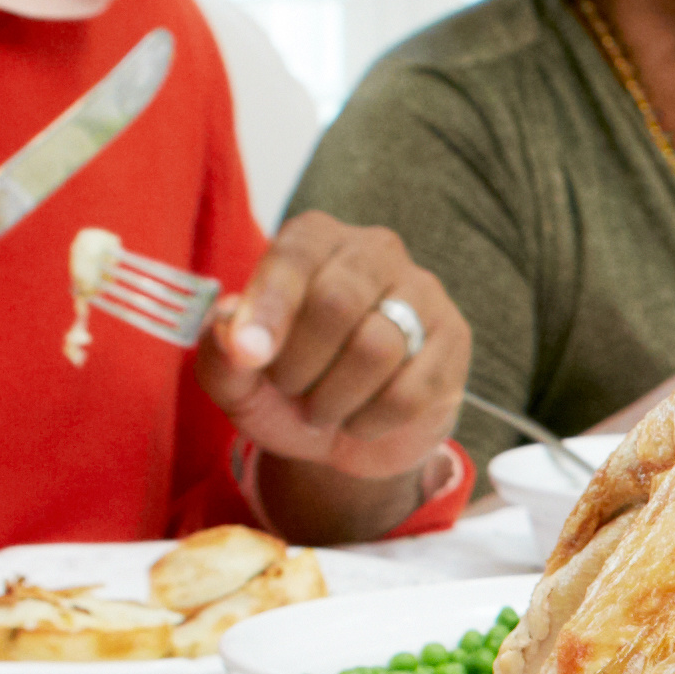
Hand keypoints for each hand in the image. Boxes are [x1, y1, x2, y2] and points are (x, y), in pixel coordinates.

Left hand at [201, 212, 467, 486]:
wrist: (341, 434)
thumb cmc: (284, 389)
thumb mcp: (237, 379)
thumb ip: (221, 353)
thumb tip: (230, 330)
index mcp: (314, 239)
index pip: (295, 257)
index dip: (269, 307)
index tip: (248, 354)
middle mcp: (373, 250)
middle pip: (336, 301)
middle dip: (300, 363)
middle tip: (288, 388)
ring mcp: (422, 291)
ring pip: (376, 348)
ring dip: (334, 398)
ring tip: (322, 408)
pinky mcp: (454, 338)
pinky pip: (412, 389)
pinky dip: (371, 420)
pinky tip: (359, 420)